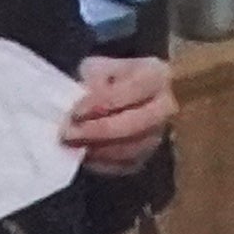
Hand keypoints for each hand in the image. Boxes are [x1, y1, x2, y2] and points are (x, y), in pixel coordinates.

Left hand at [62, 53, 175, 171]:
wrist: (119, 93)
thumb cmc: (108, 77)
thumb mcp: (97, 67)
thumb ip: (93, 81)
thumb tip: (85, 101)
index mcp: (156, 75)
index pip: (130, 91)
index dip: (101, 102)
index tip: (74, 111)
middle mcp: (165, 107)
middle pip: (133, 125)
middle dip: (97, 131)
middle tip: (68, 132)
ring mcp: (158, 134)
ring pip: (130, 149)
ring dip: (98, 148)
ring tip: (72, 143)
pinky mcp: (147, 156)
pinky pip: (125, 165)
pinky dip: (102, 162)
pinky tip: (83, 154)